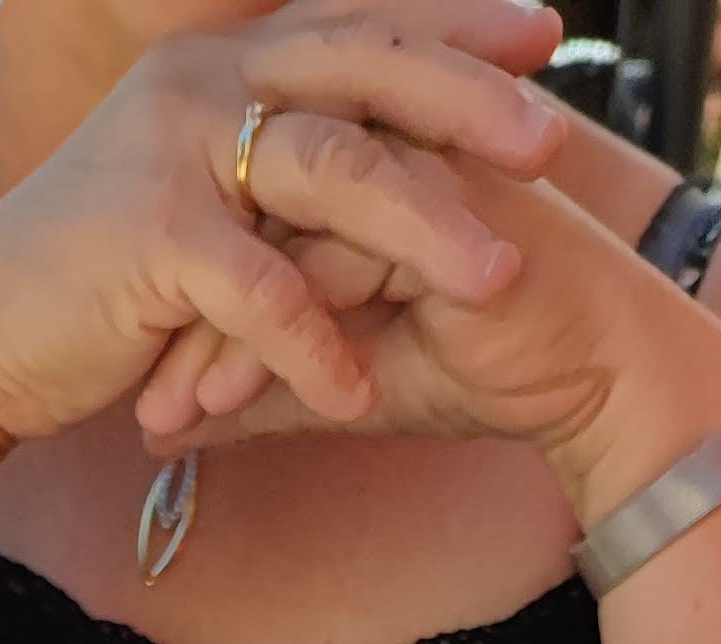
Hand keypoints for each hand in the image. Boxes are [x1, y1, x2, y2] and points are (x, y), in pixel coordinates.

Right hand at [0, 0, 569, 453]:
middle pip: (363, 72)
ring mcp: (172, 154)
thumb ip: (263, 167)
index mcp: (216, 61)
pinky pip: (263, 291)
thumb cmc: (89, 285)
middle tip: (554, 140)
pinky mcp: (149, 240)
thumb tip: (359, 168)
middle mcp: (198, 83)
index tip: (542, 35)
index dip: (450, 24)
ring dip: (426, 230)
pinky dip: (317, 348)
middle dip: (467, 103)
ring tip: (502, 280)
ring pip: (333, 172)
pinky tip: (361, 396)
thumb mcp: (187, 200)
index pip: (354, 22)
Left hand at [138, 158, 720, 505]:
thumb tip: (188, 416)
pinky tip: (215, 411)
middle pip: (238, 216)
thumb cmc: (491, 369)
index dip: (179, 294)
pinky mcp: (427, 215)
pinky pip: (315, 276)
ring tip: (160, 420)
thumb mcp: (354, 383)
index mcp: (360, 159)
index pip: (239, 210)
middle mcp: (377, 145)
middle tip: (120, 395)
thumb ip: (272, 384)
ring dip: (205, 338)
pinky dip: (260, 348)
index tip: (127, 369)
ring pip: (267, 243)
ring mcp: (401, 167)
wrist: (600, 382)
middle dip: (172, 316)